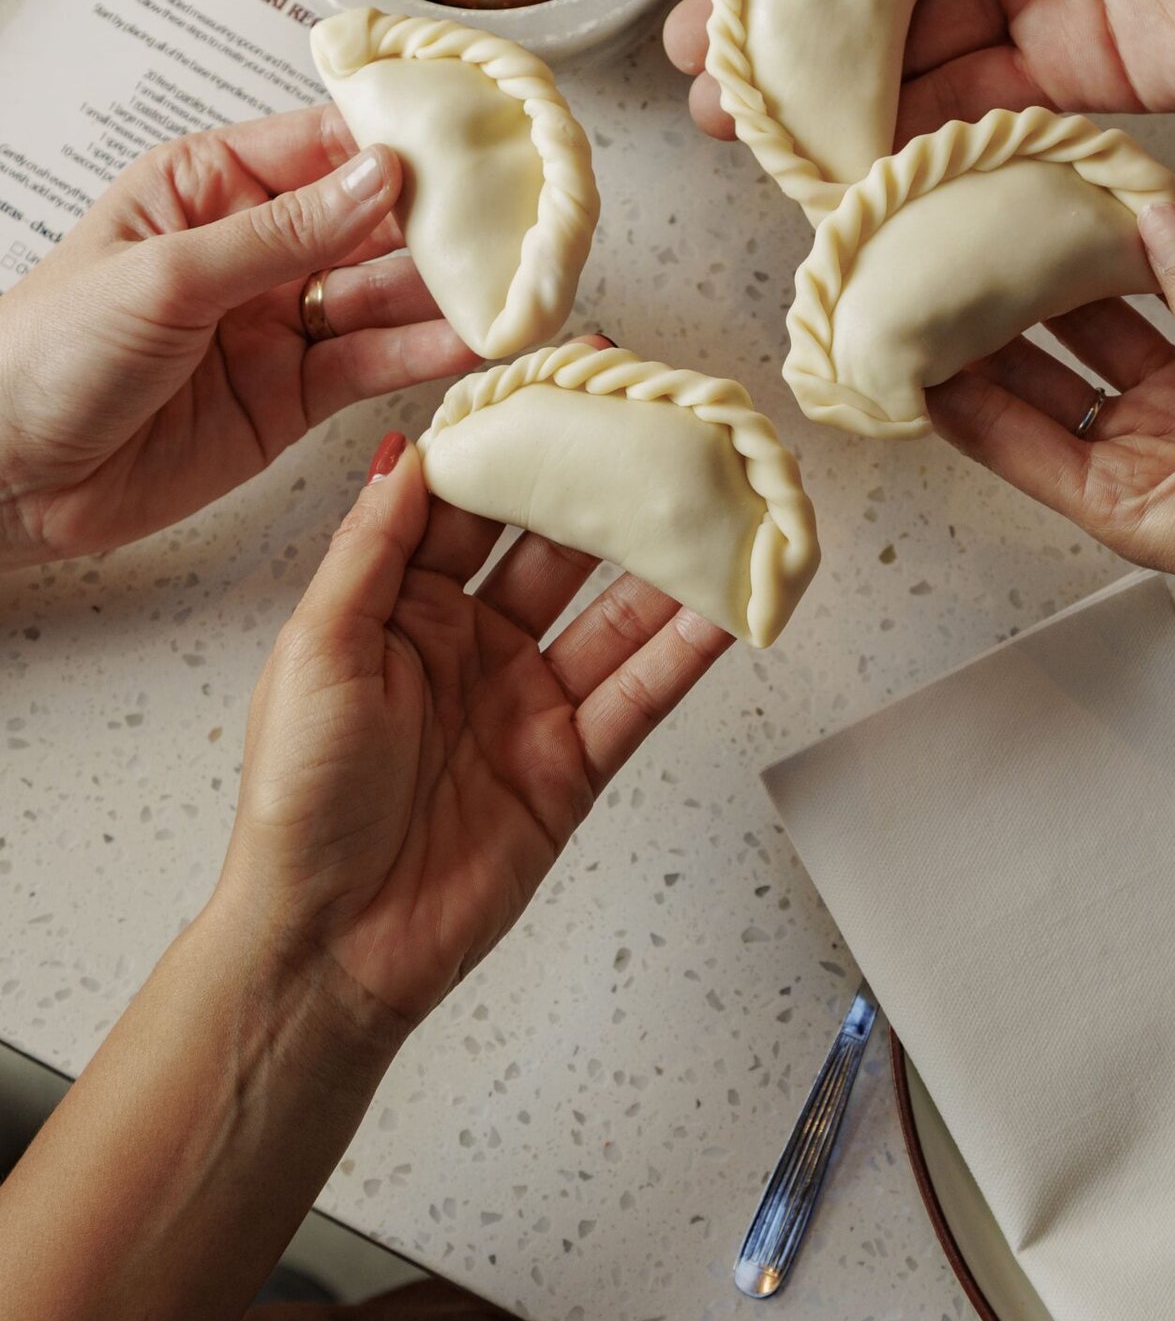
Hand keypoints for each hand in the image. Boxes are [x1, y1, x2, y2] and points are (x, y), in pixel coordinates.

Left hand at [0, 105, 473, 567]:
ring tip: (516, 282)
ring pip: (382, 295)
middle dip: (443, 219)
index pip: (323, 143)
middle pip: (370, 220)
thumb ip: (282, 232)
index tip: (475, 139)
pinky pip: (370, 364)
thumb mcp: (166, 273)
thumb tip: (378, 176)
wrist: (5, 475)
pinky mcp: (290, 397)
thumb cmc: (45, 353)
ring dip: (447, 290)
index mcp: (208, 185)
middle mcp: (252, 248)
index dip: (400, 140)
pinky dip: (423, 354)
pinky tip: (472, 340)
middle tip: (521, 216)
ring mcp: (276, 323)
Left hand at [212, 435, 731, 1035]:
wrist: (329, 942)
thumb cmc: (299, 801)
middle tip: (669, 426)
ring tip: (726, 502)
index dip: (516, 440)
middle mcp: (469, 642)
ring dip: (669, 562)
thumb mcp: (317, 650)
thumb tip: (409, 449)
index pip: (471, 500)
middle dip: (608, 487)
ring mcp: (527, 700)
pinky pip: (639, 693)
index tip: (564, 378)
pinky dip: (686, 651)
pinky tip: (728, 606)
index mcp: (397, 604)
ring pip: (613, 613)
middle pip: (555, 545)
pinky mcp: (572, 762)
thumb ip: (373, 548)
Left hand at [928, 201, 1174, 720]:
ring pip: (1111, 324)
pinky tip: (1124, 204)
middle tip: (936, 237)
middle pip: (1041, 371)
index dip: (941, 381)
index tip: (888, 321)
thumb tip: (1157, 231)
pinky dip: (1167, 253)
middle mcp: (1148, 453)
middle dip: (990, 312)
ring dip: (1069, 271)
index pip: (1002, 435)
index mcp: (1124, 503)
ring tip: (1012, 203)